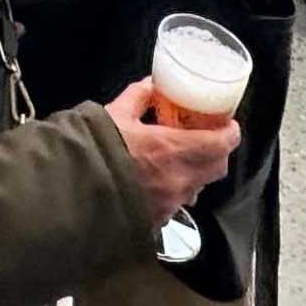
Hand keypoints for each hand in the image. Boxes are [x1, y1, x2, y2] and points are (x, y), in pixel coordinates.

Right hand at [104, 80, 237, 221]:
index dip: (230, 133)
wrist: (75, 191)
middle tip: (204, 140)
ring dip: (194, 174)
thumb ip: (138, 96)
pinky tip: (154, 184)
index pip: (222, 143)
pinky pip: (176, 205)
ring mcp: (170, 203)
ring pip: (197, 188)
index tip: (227, 125)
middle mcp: (180, 179)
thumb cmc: (97, 149)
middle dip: (215, 153)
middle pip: (216, 168)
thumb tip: (150, 84)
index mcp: (175, 149)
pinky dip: (172, 192)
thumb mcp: (117, 114)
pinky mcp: (157, 220)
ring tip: (176, 163)